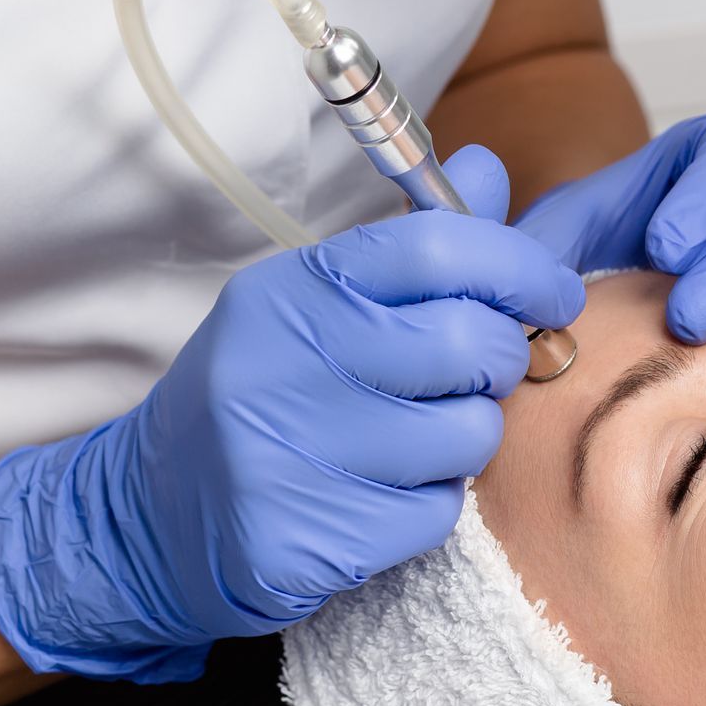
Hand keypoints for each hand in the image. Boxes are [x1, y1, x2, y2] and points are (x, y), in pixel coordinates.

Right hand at [0, 147, 582, 681]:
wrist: (152, 514)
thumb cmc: (266, 395)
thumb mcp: (316, 305)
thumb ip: (411, 247)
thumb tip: (488, 170)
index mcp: (294, 289)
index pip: (437, 248)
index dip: (519, 268)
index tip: (553, 293)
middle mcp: (285, 361)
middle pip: (468, 345)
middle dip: (499, 364)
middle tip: (478, 377)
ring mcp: (290, 452)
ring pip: (466, 436)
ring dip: (465, 442)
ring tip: (415, 441)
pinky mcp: (305, 536)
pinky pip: (436, 513)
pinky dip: (428, 508)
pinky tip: (379, 496)